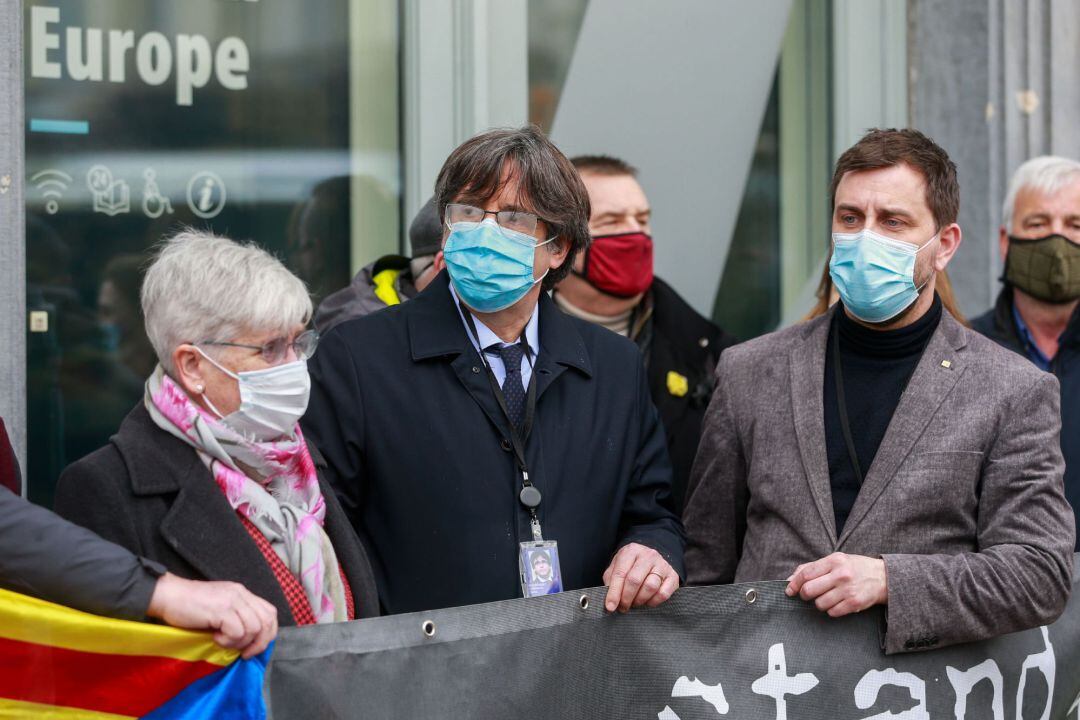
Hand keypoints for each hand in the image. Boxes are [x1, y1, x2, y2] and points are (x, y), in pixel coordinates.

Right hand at [147, 573, 277, 658]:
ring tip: (222, 641)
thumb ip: (235, 616)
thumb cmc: (189, 606)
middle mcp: (241, 594)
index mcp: (242, 593)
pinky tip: (214, 637)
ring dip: (239, 642)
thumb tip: (249, 641)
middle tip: (243, 653)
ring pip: (253, 628)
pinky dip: (227, 641)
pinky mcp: (221, 609)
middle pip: (266, 621)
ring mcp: (232, 600)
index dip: (268, 633)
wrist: (168, 596)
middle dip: (259, 643)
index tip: (254, 647)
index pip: (270, 612)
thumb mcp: (219, 607)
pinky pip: (237, 632)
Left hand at [602, 543, 678, 612]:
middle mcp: (648, 556)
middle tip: (623, 607)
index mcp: (631, 551)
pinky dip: (654, 602)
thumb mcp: (618, 566)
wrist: (654, 556)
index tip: (610, 607)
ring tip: (634, 603)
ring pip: (650, 587)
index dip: (614, 592)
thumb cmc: (632, 564)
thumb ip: (611, 580)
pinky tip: (647, 602)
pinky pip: (663, 594)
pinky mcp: (673, 576)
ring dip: (639, 600)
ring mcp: (662, 565)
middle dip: (626, 598)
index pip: (620, 573)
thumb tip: (610, 601)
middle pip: (635, 580)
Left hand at [785, 553, 887, 617]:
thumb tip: (790, 579)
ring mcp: (848, 590)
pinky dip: (830, 610)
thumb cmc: (854, 568)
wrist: (883, 577)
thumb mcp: (835, 560)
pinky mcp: (854, 603)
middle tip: (807, 596)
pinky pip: (832, 612)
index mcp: (834, 561)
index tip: (789, 590)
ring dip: (819, 603)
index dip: (794, 583)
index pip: (806, 573)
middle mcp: (841, 575)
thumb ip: (812, 567)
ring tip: (827, 597)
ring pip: (819, 604)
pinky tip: (836, 603)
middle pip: (809, 590)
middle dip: (804, 595)